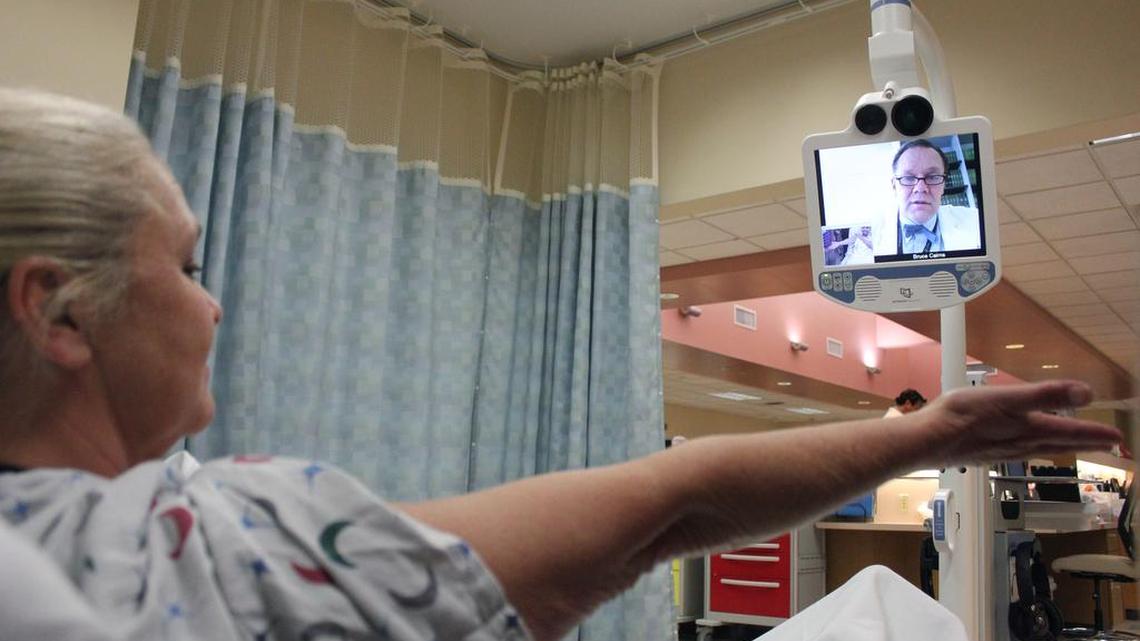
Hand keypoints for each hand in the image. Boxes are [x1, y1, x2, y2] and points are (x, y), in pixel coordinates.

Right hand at [914, 380, 1121, 466]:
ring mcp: (1002, 450)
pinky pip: (1019, 451)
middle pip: (1060, 445)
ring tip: (1072, 446)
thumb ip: (1045, 395)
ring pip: (1040, 450)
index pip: (1071, 432)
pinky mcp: (984, 451)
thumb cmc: (961, 417)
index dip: (1095, 433)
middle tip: (1105, 445)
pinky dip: (1033, 449)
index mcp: (1028, 429)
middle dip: (1083, 443)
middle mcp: (1019, 444)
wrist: (926, 441)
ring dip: (1061, 447)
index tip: (1117, 437)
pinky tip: (1025, 447)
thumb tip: (1086, 393)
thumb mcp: (1006, 399)